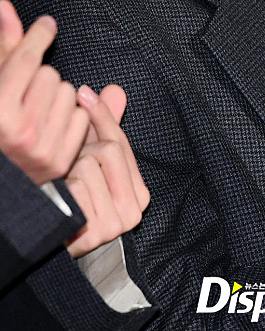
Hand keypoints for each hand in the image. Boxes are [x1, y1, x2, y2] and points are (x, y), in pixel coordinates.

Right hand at [0, 0, 88, 183]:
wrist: (6, 176)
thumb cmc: (0, 124)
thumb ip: (5, 46)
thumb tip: (5, 7)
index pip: (27, 59)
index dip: (38, 36)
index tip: (47, 25)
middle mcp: (19, 130)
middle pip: (50, 74)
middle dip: (41, 78)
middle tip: (26, 95)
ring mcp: (42, 147)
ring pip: (69, 93)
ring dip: (57, 97)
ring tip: (37, 111)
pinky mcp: (61, 159)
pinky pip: (81, 116)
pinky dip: (71, 117)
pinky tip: (51, 127)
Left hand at [65, 84, 149, 256]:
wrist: (58, 240)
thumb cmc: (76, 198)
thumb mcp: (93, 158)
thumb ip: (106, 125)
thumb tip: (115, 90)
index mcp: (140, 192)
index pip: (121, 142)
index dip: (101, 115)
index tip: (83, 94)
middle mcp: (133, 211)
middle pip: (108, 150)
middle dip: (84, 150)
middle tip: (72, 163)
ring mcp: (115, 225)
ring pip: (88, 167)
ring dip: (70, 171)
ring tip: (66, 184)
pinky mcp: (93, 234)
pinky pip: (74, 188)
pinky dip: (62, 189)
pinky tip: (61, 199)